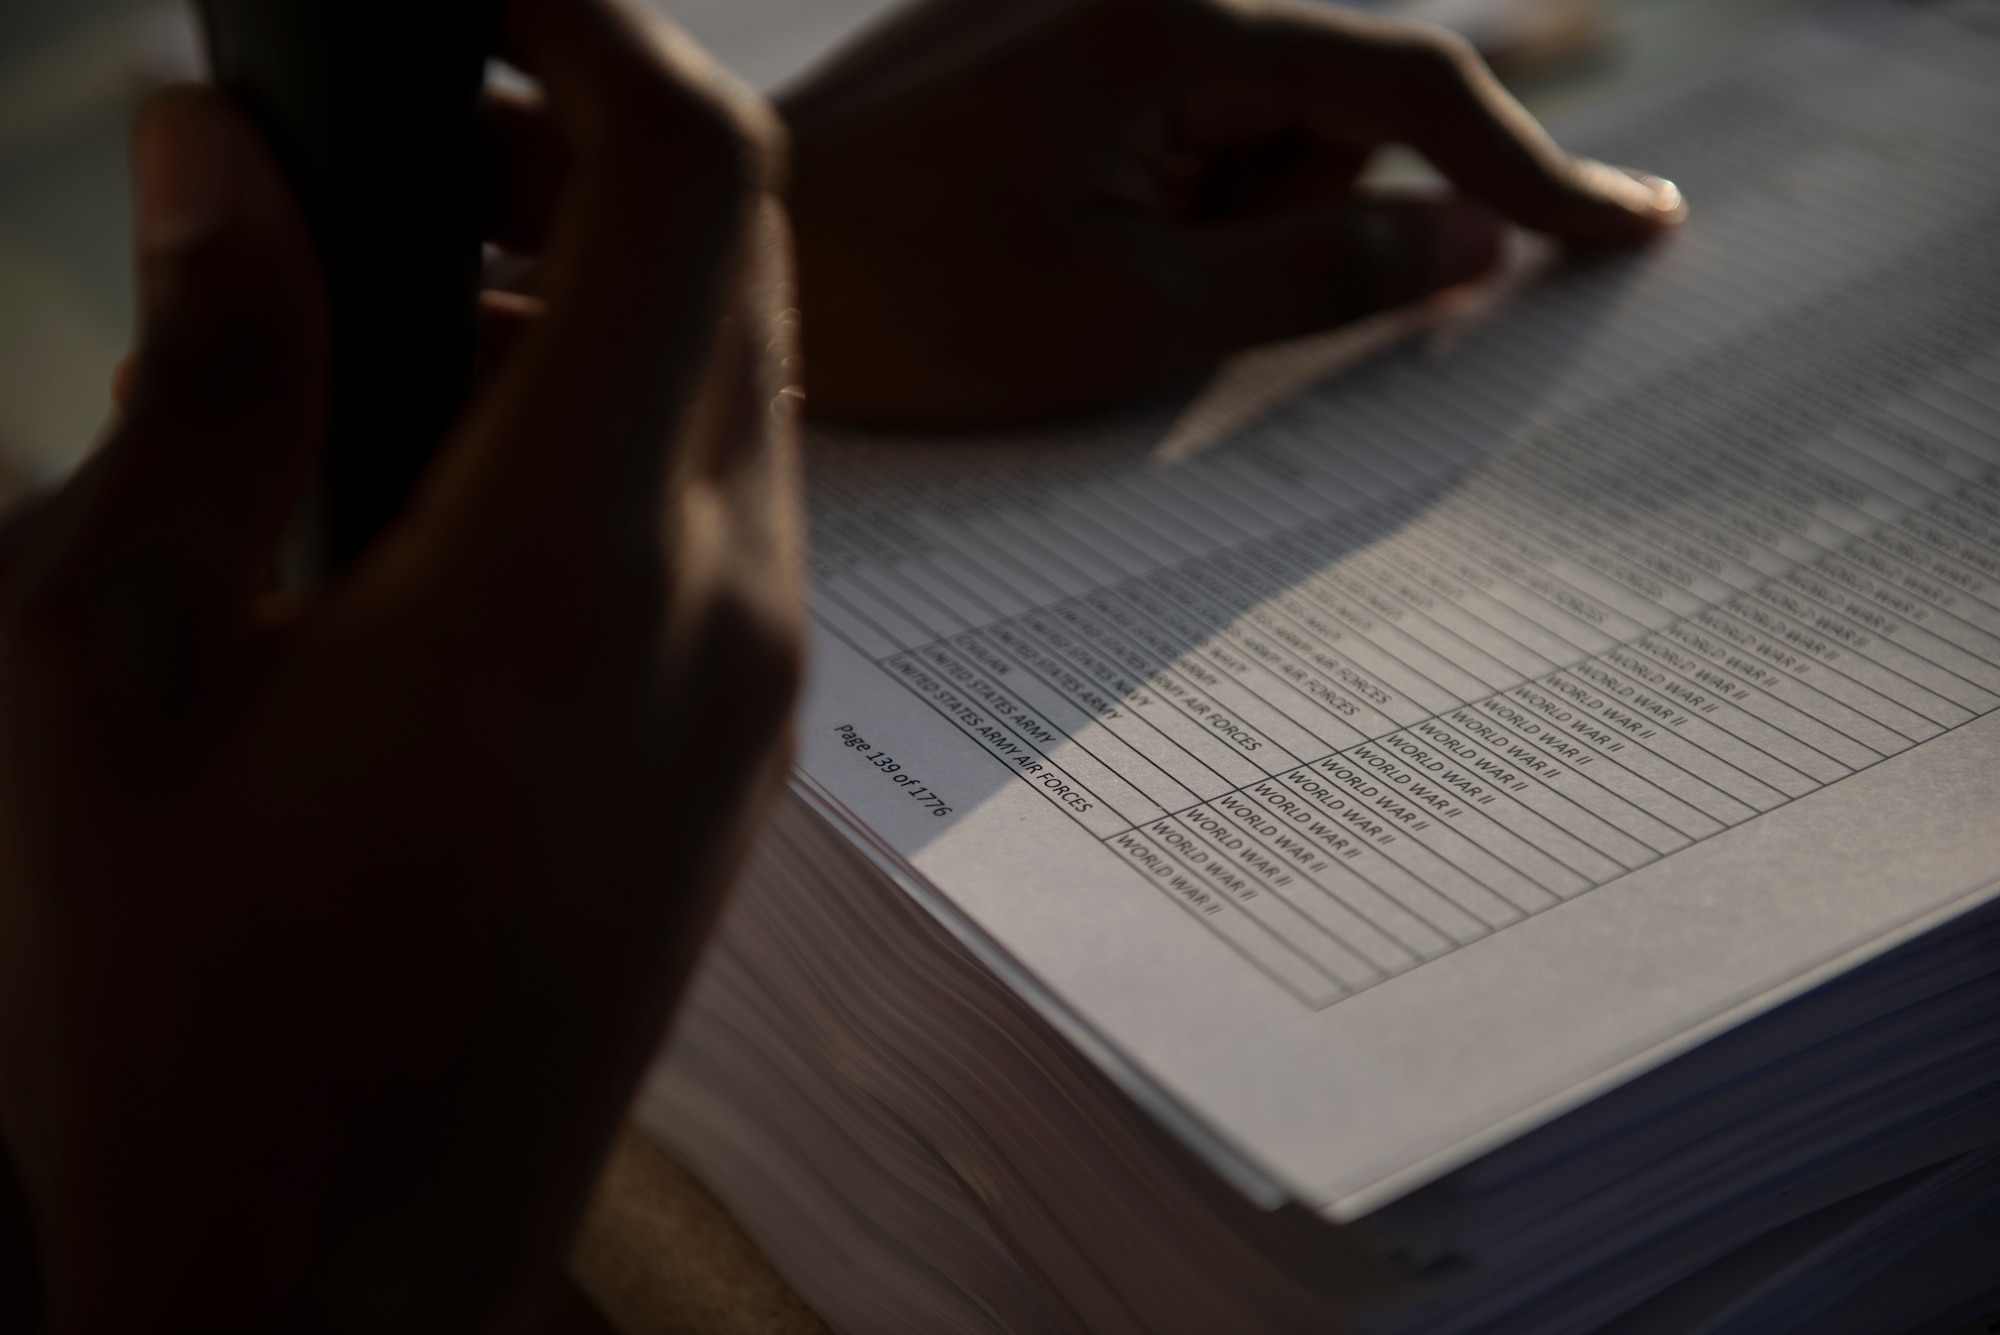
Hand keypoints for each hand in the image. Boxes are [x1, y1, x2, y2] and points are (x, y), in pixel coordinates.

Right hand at [0, 0, 800, 1327]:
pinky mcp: (743, 755)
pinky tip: (466, 465)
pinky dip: (631, 425)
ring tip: (411, 288)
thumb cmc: (198, 1012)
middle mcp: (728, 607)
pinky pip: (730, 515)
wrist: (335, 1273)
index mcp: (582, 563)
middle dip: (592, 147)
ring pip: (745, 386)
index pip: (691, 184)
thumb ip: (208, 377)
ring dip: (613, 289)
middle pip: (741, 265)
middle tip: (404, 134)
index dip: (594, 29)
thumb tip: (229, 169)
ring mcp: (760, 691)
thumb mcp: (119, 659)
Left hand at [781, 0, 1683, 426]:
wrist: (730, 287)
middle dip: (1325, 224)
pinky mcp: (1052, 64)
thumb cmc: (910, 313)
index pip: (1404, 88)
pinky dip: (1187, 215)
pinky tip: (1088, 268)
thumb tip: (1471, 249)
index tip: (1634, 232)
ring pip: (1262, 133)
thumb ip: (1322, 280)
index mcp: (1166, 23)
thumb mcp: (1136, 323)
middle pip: (1335, 109)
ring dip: (1241, 233)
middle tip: (1200, 310)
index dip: (1532, 169)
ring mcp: (1089, 21)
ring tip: (1103, 294)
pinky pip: (1186, 134)